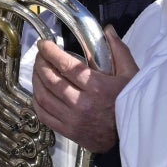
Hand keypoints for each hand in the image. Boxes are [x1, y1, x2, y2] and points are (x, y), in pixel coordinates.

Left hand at [32, 28, 136, 153]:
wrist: (130, 136)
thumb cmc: (130, 104)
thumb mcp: (131, 74)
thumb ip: (118, 50)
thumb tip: (108, 30)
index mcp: (97, 86)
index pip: (66, 65)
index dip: (50, 52)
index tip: (44, 44)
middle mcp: (82, 102)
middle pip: (50, 79)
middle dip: (41, 64)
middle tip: (40, 55)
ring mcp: (72, 119)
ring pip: (44, 97)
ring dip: (36, 81)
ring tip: (37, 71)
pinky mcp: (68, 131)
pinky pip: (44, 115)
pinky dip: (36, 102)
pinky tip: (38, 92)